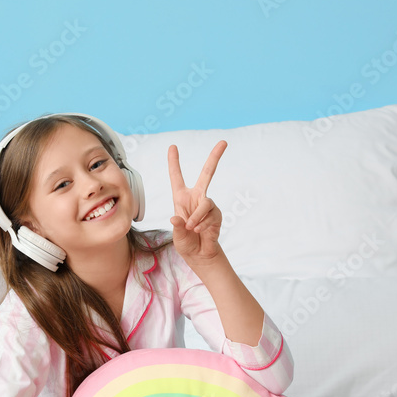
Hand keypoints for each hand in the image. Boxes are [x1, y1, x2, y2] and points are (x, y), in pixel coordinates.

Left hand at [168, 141, 226, 264]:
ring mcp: (208, 205)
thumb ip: (177, 227)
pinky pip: (210, 215)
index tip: (172, 146)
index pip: (176, 177)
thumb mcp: (177, 235)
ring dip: (196, 218)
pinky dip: (202, 224)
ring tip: (192, 229)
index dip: (174, 162)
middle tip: (224, 142)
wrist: (200, 254)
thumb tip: (176, 218)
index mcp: (181, 198)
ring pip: (205, 203)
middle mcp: (196, 197)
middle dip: (215, 157)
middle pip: (207, 173)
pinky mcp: (217, 214)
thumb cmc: (186, 242)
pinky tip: (199, 232)